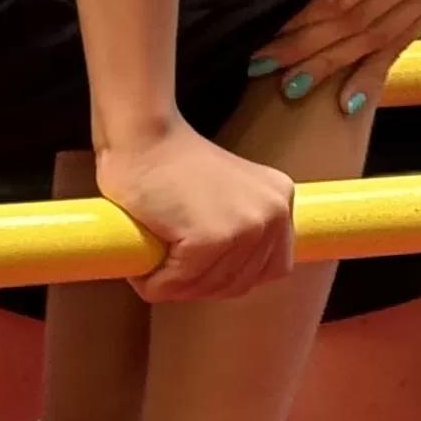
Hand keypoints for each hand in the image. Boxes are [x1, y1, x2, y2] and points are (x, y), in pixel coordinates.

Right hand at [93, 117, 296, 302]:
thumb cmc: (169, 161)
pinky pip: (180, 283)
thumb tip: (226, 276)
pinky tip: (144, 269)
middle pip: (240, 283)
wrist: (141, 133)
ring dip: (176, 286)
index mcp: (280, 201)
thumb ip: (240, 224)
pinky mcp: (211, 239)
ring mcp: (246, 227)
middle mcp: (274, 214)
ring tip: (154, 268)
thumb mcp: (229, 192)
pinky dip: (157, 284)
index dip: (230, 273)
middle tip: (169, 271)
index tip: (199, 267)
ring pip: (209, 287)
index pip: (270, 267)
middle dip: (202, 285)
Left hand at [252, 0, 420, 116]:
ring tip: (292, 84)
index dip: (303, 20)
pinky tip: (349, 100)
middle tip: (263, 65)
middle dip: (308, 49)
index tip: (266, 36)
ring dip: (334, 66)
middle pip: (359, 22)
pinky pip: (404, 41)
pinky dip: (375, 73)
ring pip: (379, 39)